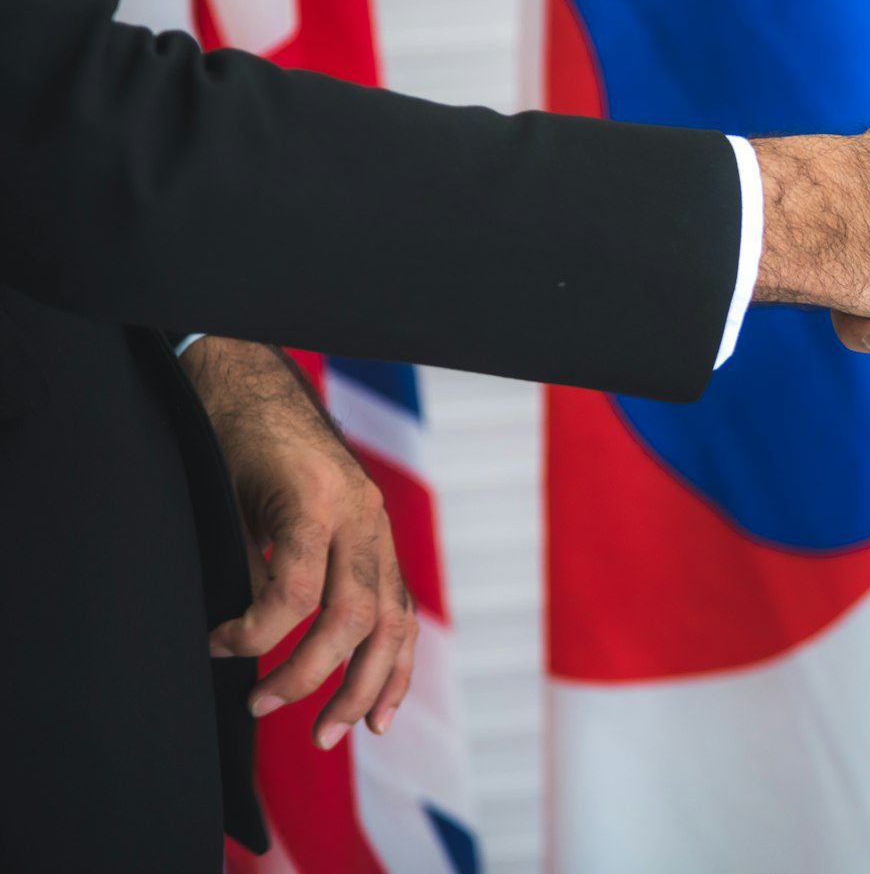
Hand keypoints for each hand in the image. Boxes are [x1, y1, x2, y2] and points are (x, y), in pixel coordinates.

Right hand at [185, 338, 415, 748]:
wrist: (232, 375)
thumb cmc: (245, 452)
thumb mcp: (277, 523)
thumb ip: (289, 575)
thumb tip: (271, 650)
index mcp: (369, 531)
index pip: (400, 616)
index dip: (394, 675)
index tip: (376, 726)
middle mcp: (369, 521)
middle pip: (384, 625)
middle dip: (358, 691)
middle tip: (320, 736)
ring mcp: (345, 507)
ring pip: (346, 613)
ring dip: (304, 670)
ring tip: (260, 699)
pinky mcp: (309, 498)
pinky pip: (294, 584)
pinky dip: (261, 628)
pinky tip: (226, 641)